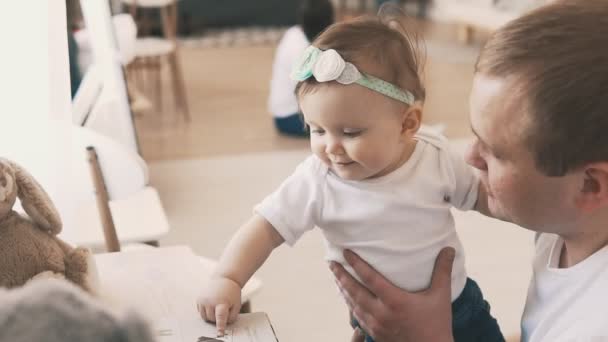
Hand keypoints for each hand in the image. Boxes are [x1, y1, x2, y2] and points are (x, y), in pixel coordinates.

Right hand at [196, 276, 241, 335]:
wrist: (224, 279)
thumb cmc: (231, 292)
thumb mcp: (236, 304)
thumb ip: (232, 316)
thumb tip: (224, 325)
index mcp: (222, 302)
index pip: (220, 317)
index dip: (220, 326)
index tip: (220, 333)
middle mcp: (210, 301)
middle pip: (212, 319)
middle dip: (217, 318)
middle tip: (223, 309)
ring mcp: (203, 300)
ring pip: (205, 317)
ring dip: (211, 316)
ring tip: (217, 306)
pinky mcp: (198, 299)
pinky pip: (201, 312)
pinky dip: (206, 311)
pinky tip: (212, 304)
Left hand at [330, 248, 455, 341]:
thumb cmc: (437, 324)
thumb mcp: (440, 296)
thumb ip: (442, 271)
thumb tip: (449, 249)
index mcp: (394, 301)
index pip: (369, 278)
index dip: (356, 263)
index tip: (346, 252)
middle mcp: (381, 312)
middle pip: (354, 291)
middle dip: (341, 276)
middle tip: (331, 263)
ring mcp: (376, 325)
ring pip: (353, 304)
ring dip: (343, 289)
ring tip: (336, 277)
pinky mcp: (375, 334)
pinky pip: (357, 316)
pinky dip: (350, 304)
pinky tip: (348, 298)